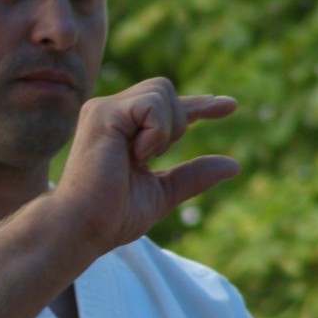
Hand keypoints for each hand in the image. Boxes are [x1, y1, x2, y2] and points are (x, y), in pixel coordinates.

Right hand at [55, 77, 240, 251]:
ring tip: (139, 158)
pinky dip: (156, 133)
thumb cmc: (112, 216)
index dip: (200, 105)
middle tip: (151, 158)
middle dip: (176, 123)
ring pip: (162, 90)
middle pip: (165, 90)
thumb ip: (192, 176)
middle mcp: (111, 112)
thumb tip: (234, 165)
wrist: (82, 227)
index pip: (166, 106)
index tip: (231, 107)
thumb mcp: (162, 193)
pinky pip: (152, 105)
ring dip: (165, 129)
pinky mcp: (103, 113)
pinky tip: (135, 155)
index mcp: (123, 129)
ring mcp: (104, 109)